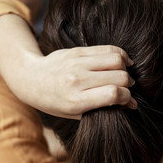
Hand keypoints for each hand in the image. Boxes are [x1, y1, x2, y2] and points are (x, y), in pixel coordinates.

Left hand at [0, 14, 136, 119]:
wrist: (30, 79)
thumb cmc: (55, 102)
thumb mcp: (76, 113)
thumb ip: (104, 108)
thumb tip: (132, 103)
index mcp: (75, 100)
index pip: (112, 93)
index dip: (126, 97)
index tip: (126, 100)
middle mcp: (76, 80)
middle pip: (119, 76)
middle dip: (128, 84)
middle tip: (125, 88)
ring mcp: (77, 63)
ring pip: (116, 59)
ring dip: (125, 68)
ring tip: (122, 75)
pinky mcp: (77, 50)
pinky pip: (108, 49)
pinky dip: (120, 55)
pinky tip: (122, 62)